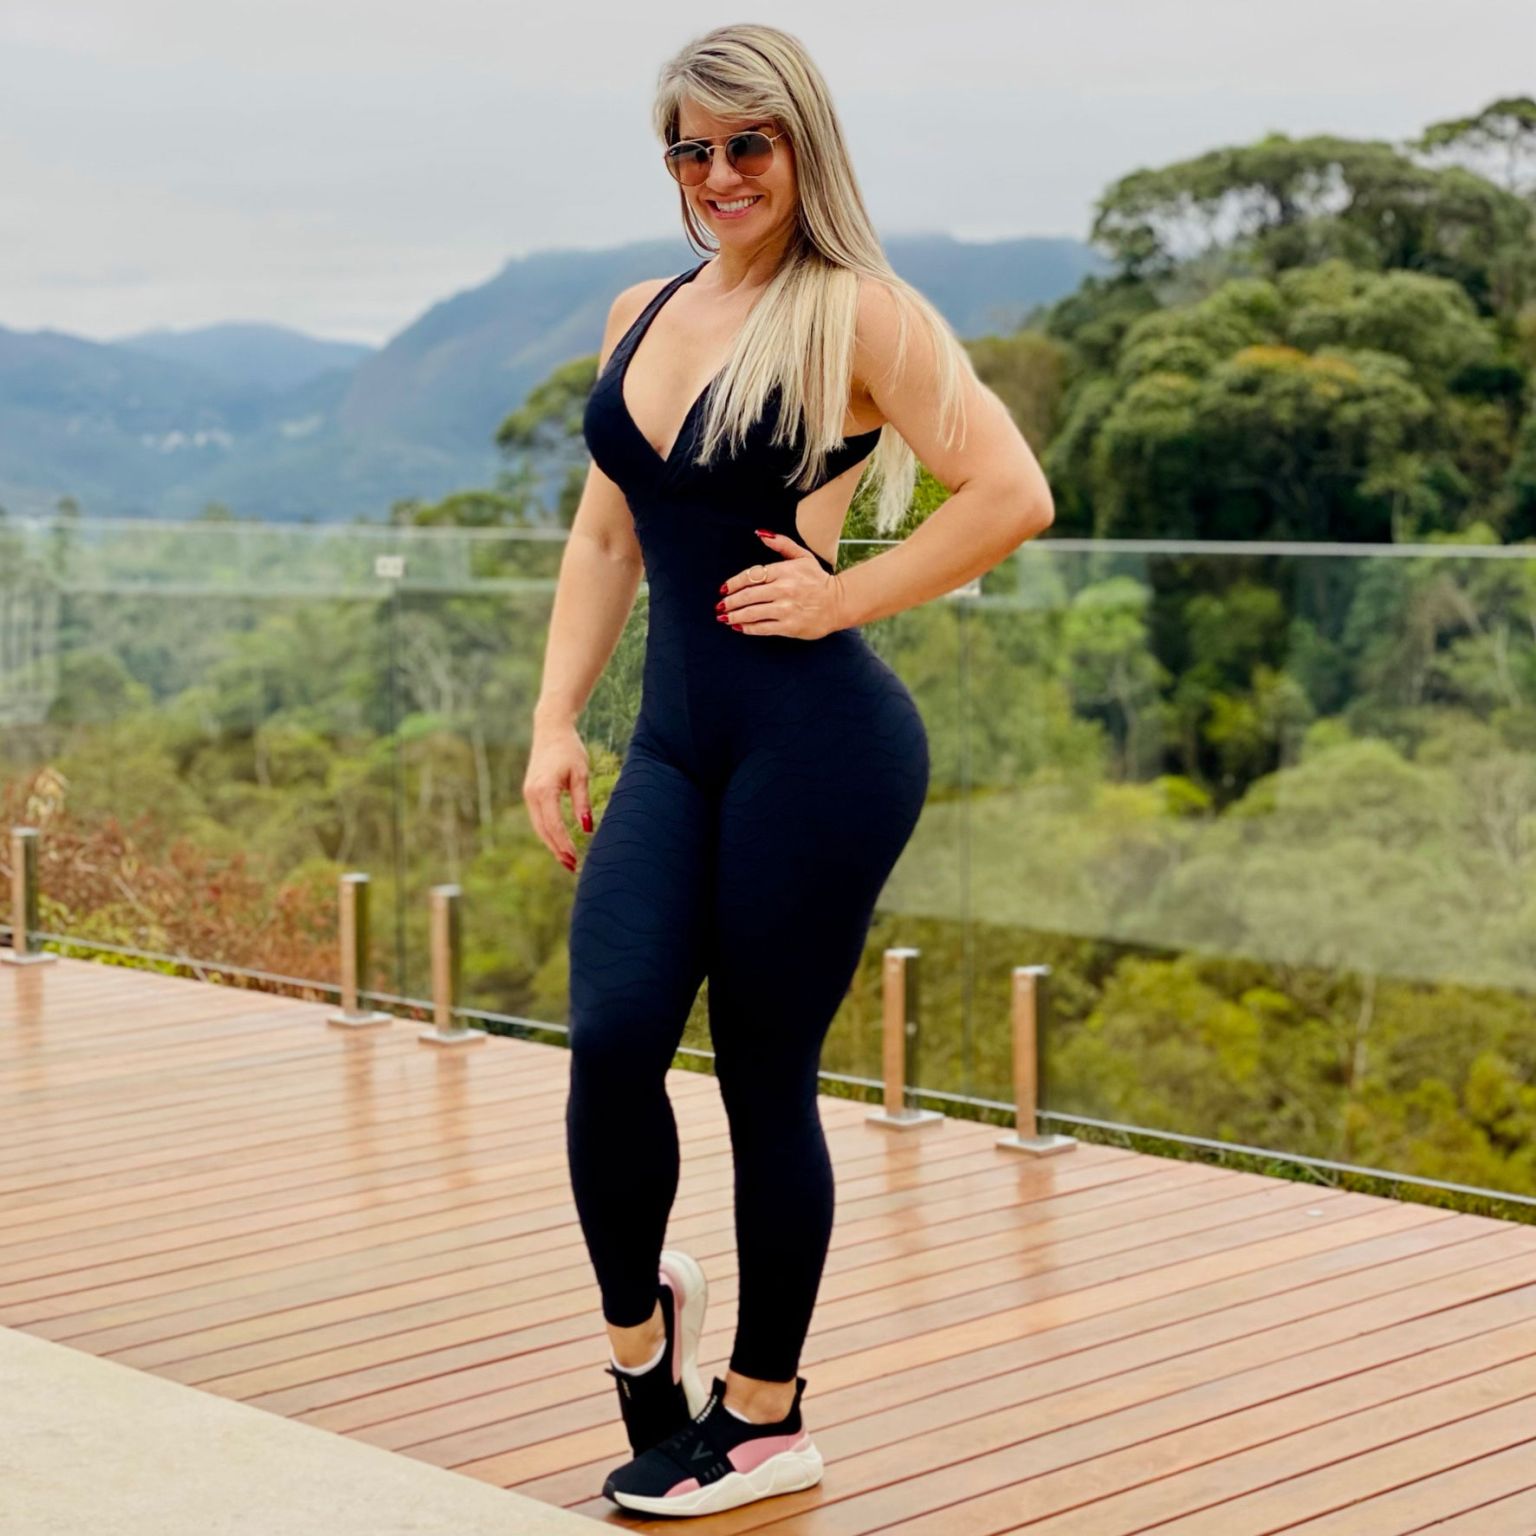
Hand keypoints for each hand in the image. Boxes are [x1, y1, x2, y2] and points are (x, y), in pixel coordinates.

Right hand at [522, 721, 592, 873]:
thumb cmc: (570, 750)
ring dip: (551, 844)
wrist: (551, 730)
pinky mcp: (530, 793)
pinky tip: (558, 842)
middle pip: (543, 830)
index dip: (564, 844)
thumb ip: (582, 802)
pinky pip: (538, 818)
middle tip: (572, 866)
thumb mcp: (581, 774)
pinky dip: (547, 832)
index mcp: (544, 790)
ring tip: (566, 859)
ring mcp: (528, 794)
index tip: (575, 859)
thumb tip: (587, 828)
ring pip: (539, 826)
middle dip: (557, 850)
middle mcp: (532, 794)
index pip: (554, 825)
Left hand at [717, 529, 847, 639]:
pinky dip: (748, 628)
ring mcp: (786, 609)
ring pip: (752, 612)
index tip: (724, 589)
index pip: (751, 575)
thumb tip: (761, 533)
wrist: (839, 603)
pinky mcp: (789, 626)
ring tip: (725, 617)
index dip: (734, 583)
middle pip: (748, 595)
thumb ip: (782, 543)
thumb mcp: (802, 557)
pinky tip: (739, 627)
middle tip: (720, 606)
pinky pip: (762, 627)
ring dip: (735, 615)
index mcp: (784, 571)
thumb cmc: (818, 580)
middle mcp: (783, 589)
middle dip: (730, 601)